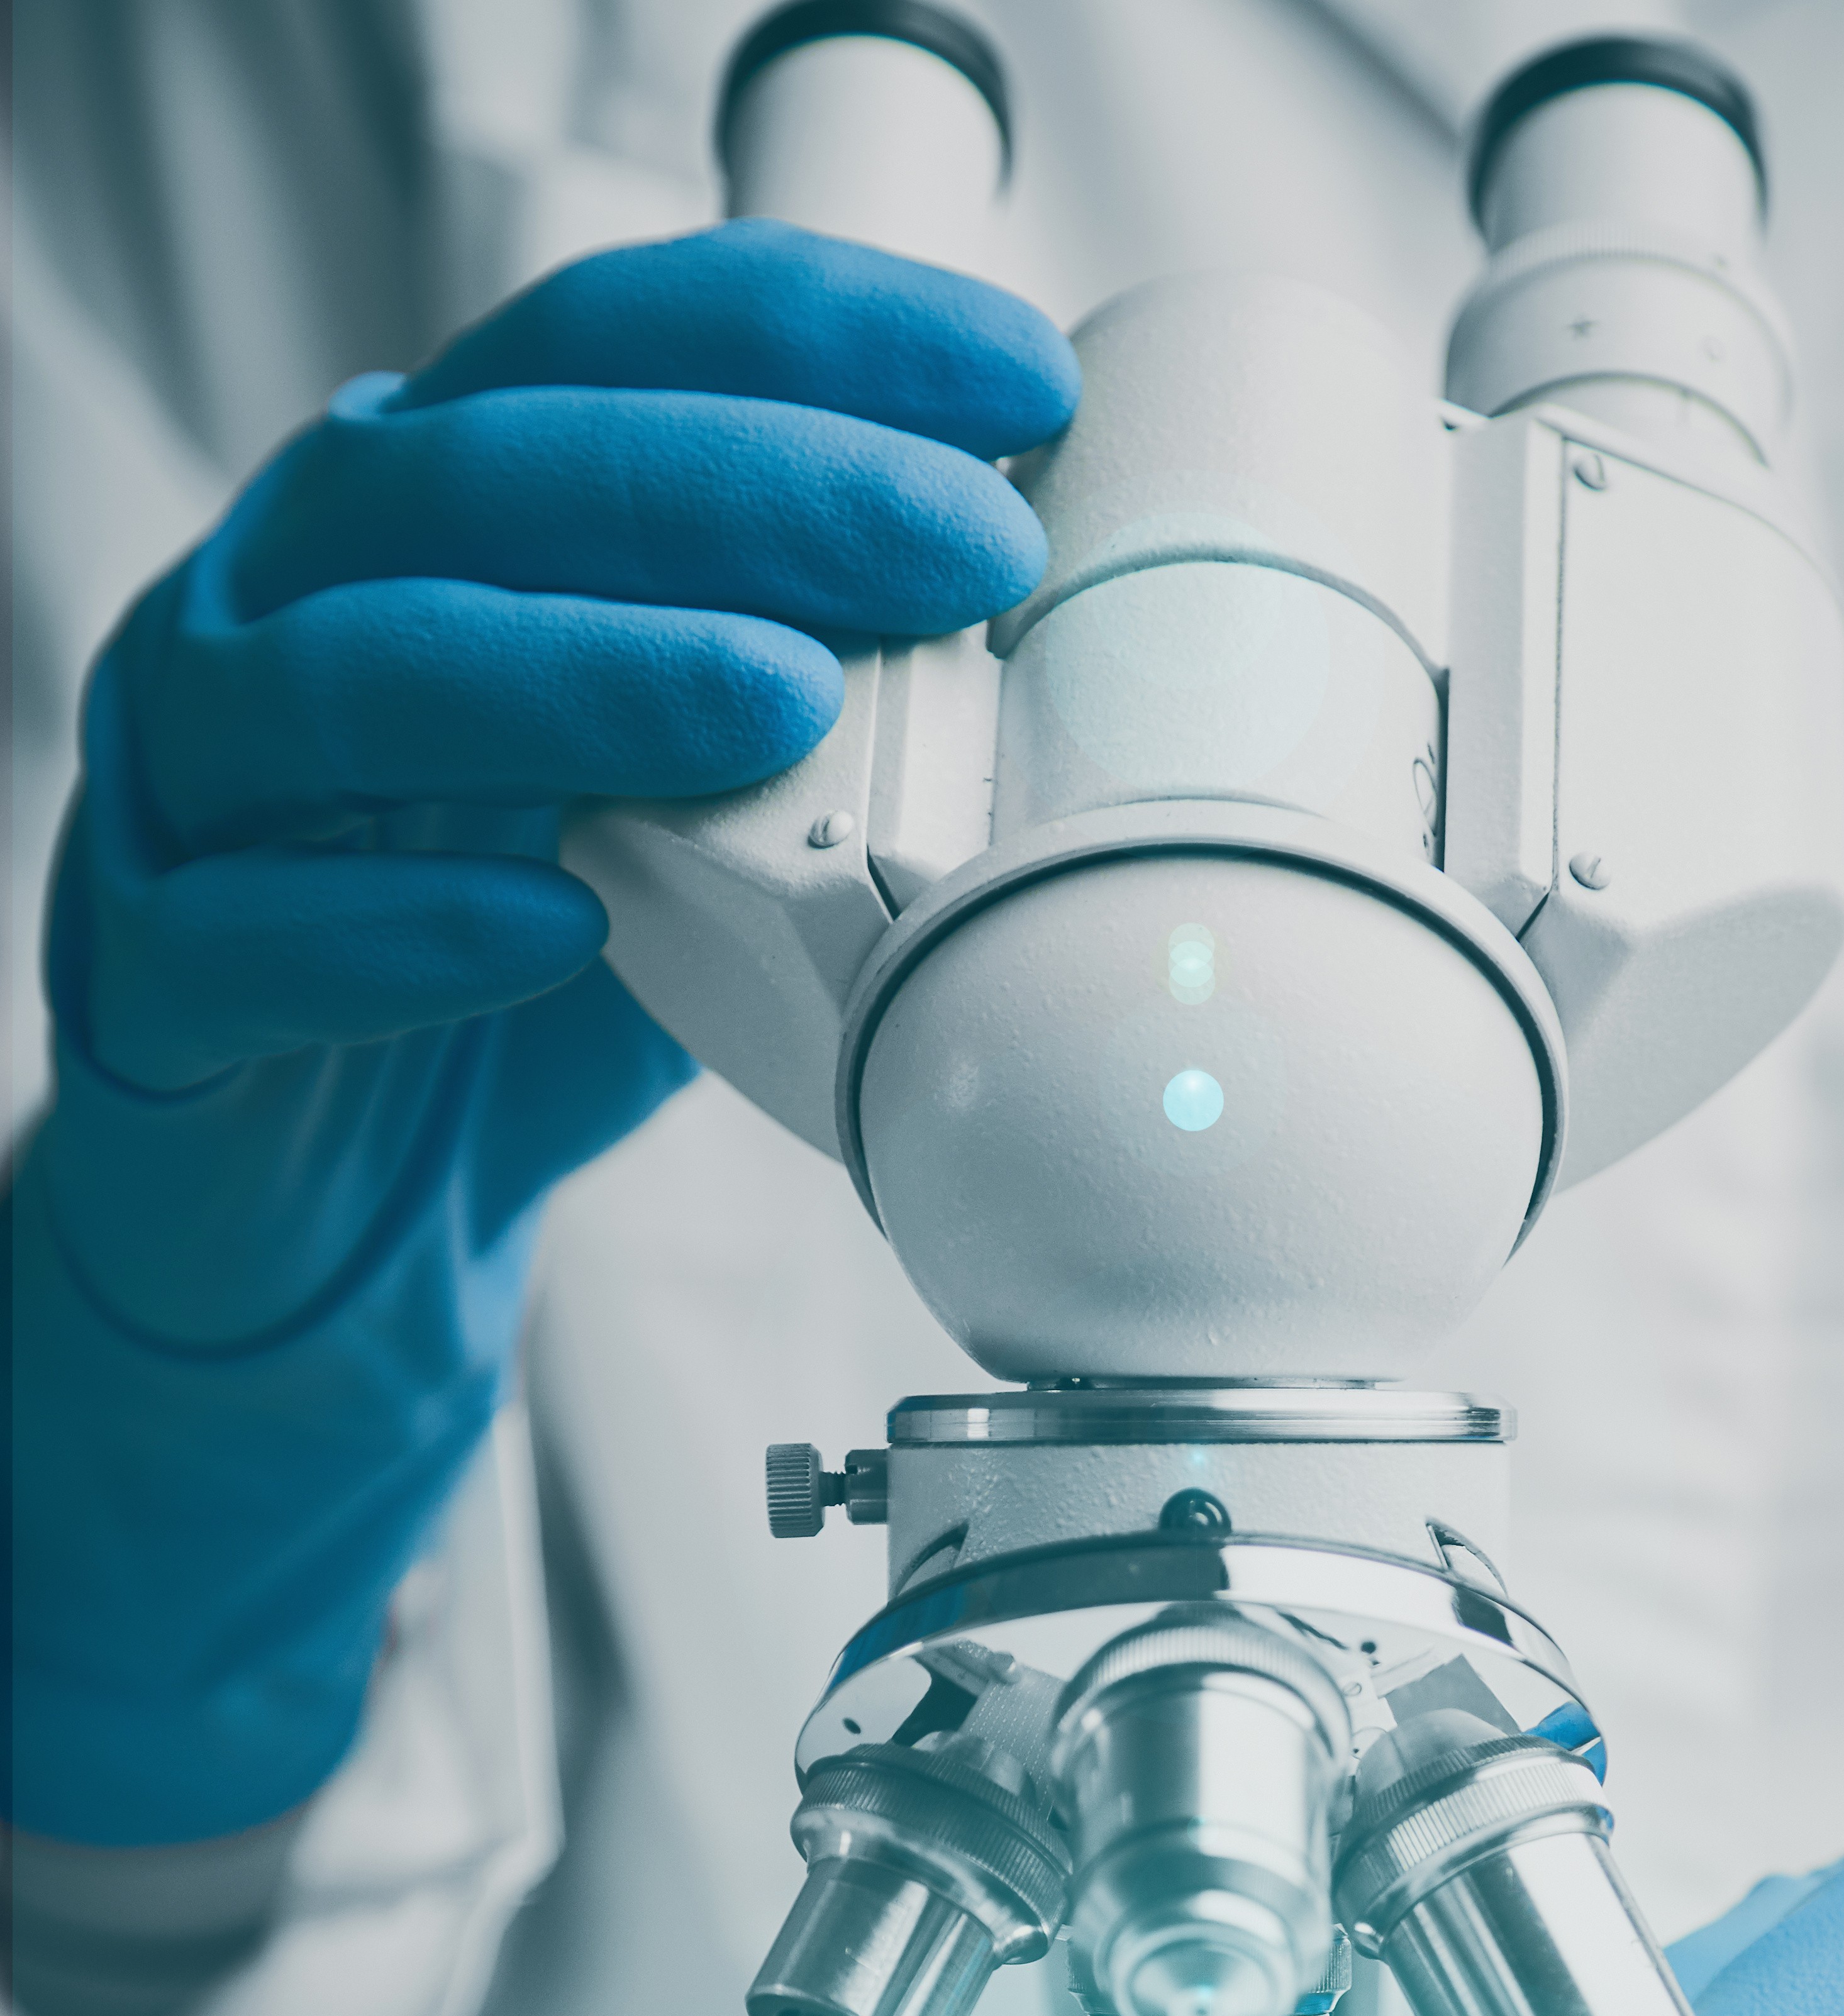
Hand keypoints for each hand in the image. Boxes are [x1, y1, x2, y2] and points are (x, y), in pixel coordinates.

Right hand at [11, 225, 1076, 1844]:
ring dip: (582, 672)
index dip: (812, 340)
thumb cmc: (518, 983)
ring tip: (784, 698)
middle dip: (747, 492)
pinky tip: (554, 926)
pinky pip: (249, 930)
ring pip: (353, 673)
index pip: (603, 347)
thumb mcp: (693, 827)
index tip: (1021, 389)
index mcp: (423, 515)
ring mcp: (192, 780)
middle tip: (961, 544)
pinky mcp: (148, 971)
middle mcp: (288, 597)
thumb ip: (814, 730)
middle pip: (490, 475)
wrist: (322, 1221)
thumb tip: (1069, 684)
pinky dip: (404, 925)